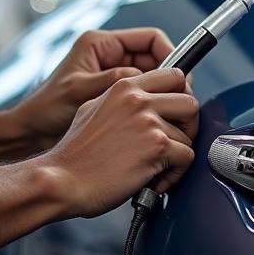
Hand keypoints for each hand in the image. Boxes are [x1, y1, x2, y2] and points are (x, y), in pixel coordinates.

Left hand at [11, 27, 186, 145]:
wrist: (32, 133)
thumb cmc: (47, 109)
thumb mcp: (80, 90)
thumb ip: (112, 81)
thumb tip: (142, 79)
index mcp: (100, 44)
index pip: (150, 39)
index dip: (171, 55)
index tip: (180, 78)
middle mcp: (109, 56)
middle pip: (155, 61)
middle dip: (169, 80)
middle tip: (180, 102)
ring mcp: (112, 76)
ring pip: (152, 81)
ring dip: (161, 96)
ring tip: (169, 115)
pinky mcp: (114, 95)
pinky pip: (142, 96)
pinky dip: (151, 108)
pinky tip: (154, 122)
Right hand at [45, 68, 197, 218]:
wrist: (63, 179)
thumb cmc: (75, 153)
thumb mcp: (93, 109)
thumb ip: (121, 100)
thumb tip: (145, 102)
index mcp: (123, 87)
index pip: (173, 75)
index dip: (180, 95)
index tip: (176, 113)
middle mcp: (138, 100)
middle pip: (190, 102)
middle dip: (187, 125)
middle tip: (173, 141)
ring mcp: (148, 122)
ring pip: (188, 136)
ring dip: (176, 155)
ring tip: (156, 166)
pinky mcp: (157, 147)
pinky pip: (186, 157)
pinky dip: (175, 173)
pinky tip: (156, 178)